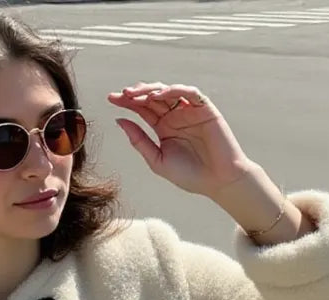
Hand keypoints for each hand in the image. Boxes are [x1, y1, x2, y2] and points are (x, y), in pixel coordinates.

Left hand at [108, 82, 252, 196]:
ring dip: (151, 89)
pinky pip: (189, 93)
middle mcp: (175, 116)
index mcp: (163, 127)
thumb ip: (139, 141)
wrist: (218, 181)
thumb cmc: (189, 175)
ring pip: (168, 91)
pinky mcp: (205, 108)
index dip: (127, 102)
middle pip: (152, 97)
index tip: (111, 99)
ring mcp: (190, 111)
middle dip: (136, 93)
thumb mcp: (157, 160)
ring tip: (135, 94)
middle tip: (120, 94)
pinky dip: (174, 90)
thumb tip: (119, 120)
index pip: (142, 109)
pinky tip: (158, 95)